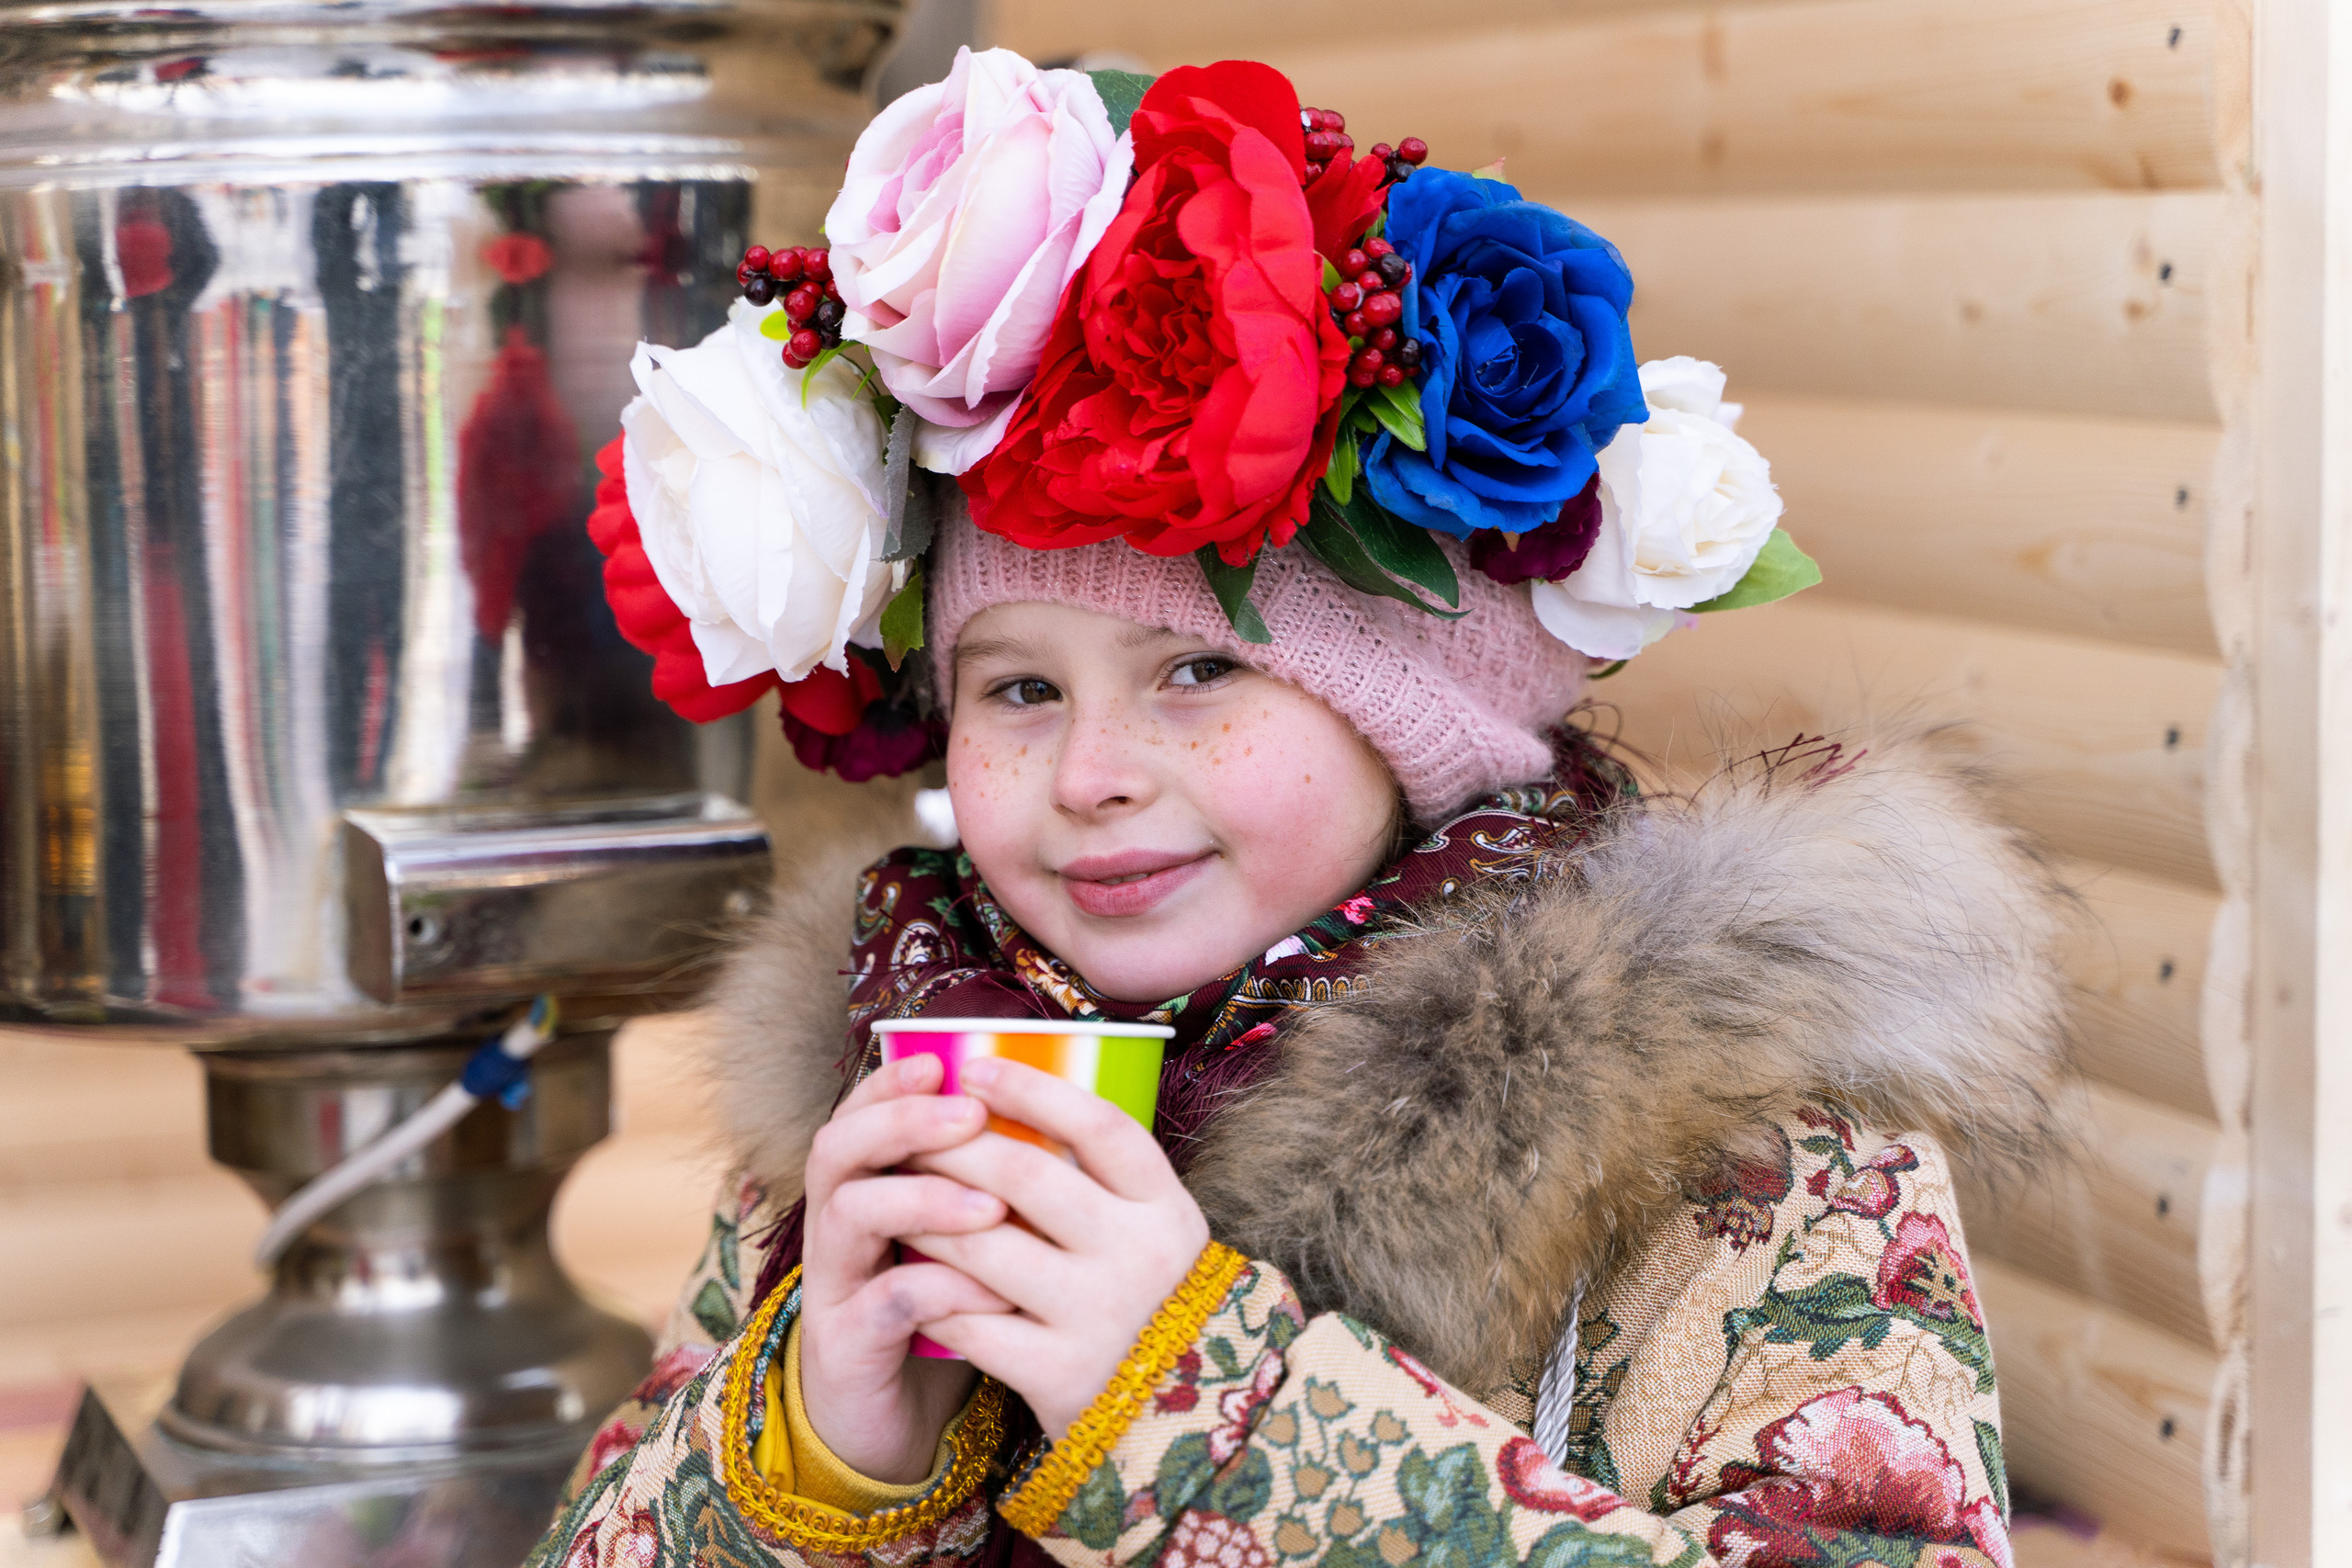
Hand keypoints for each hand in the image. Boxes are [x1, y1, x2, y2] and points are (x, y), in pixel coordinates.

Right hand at [798, 1051, 1016, 1481]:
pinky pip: (886, 1305)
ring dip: (921, 1198)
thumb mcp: (958, 1240)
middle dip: (902, 1122)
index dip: (891, 1083)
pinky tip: (995, 1292)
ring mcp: (834, 1286)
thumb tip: (1068, 1120)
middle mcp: (836, 1227)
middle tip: (969, 1115)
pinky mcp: (847, 1347)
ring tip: (990, 1205)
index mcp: (862, 1188)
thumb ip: (988, 1185)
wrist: (885, 1422)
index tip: (942, 1062)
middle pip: (837, 1149)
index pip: (859, 1112)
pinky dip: (942, 1290)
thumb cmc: (938, 1312)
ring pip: (850, 1215)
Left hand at [902, 1057, 1212, 1439]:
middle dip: (953, 1143)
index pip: (1100, 1127)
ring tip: (893, 1190)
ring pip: (982, 1245)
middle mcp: (1139, 1255)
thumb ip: (1100, 1179)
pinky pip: (971, 1320)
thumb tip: (1010, 1099)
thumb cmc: (1150, 1299)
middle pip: (1025, 1174)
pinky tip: (905, 1270)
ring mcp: (1099, 1316)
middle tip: (908, 1126)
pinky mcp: (1059, 1374)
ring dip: (925, 1212)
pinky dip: (931, 1292)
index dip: (1033, 1090)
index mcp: (1167, 1208)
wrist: (1180, 1420)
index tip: (975, 1067)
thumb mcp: (1152, 1229)